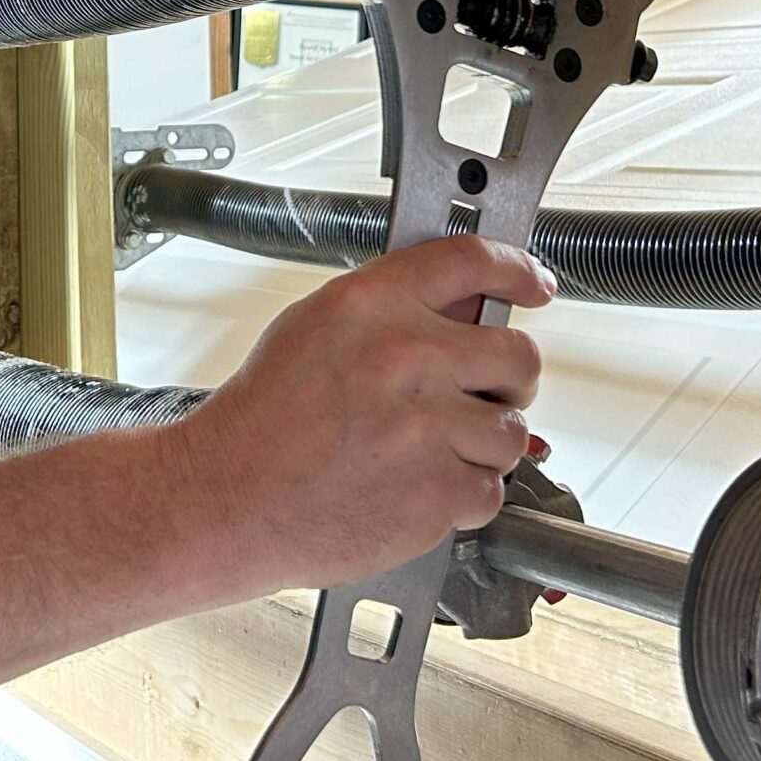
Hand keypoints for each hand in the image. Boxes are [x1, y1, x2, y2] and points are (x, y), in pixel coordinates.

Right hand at [170, 234, 555, 593]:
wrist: (227, 497)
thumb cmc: (262, 421)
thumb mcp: (314, 328)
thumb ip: (388, 310)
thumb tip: (460, 307)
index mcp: (371, 305)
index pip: (474, 262)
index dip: (518, 270)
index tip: (533, 284)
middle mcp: (405, 357)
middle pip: (517, 354)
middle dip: (510, 379)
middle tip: (484, 394)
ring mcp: (425, 427)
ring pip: (512, 430)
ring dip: (484, 445)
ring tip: (430, 451)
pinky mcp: (437, 492)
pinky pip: (491, 490)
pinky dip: (463, 496)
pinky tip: (416, 488)